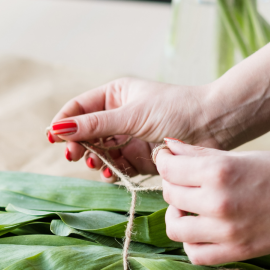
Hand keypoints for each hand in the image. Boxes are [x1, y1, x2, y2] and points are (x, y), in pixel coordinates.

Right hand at [48, 78, 221, 179]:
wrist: (215, 126)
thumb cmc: (176, 110)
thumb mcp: (131, 115)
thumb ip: (95, 124)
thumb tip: (59, 127)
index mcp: (114, 95)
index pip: (78, 109)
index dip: (64, 123)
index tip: (54, 138)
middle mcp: (118, 116)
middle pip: (84, 133)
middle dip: (78, 144)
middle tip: (75, 155)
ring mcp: (127, 138)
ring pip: (98, 152)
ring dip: (94, 160)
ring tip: (98, 164)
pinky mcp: (138, 158)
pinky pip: (116, 167)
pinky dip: (111, 172)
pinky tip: (113, 173)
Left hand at [156, 139, 269, 264]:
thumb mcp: (239, 156)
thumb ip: (198, 153)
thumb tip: (167, 145)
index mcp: (219, 172)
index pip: (168, 168)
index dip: (165, 163)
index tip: (170, 161)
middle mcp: (219, 202)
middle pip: (170, 195)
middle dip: (172, 186)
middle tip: (185, 183)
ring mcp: (227, 231)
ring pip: (175, 228)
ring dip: (176, 216)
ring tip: (188, 209)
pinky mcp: (237, 251)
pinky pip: (196, 255)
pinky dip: (191, 244)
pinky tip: (200, 231)